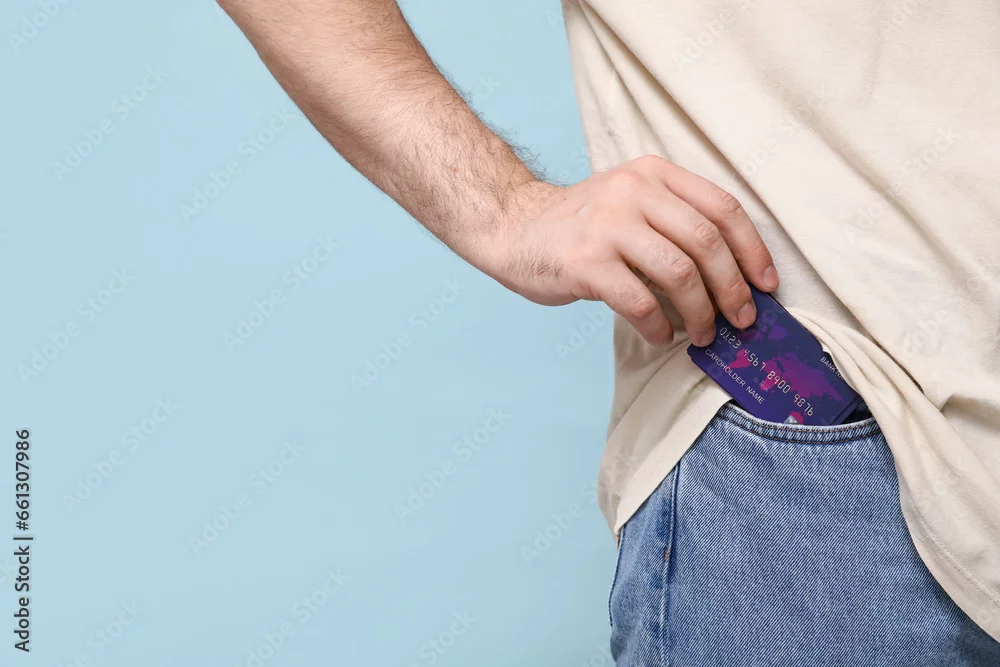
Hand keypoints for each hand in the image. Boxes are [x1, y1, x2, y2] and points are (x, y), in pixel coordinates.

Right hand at [477, 155, 778, 346]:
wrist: (514, 227)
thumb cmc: (581, 226)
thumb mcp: (630, 200)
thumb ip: (674, 221)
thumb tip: (732, 278)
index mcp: (654, 174)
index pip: (722, 208)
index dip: (753, 250)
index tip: (766, 286)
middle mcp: (633, 192)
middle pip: (706, 242)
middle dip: (733, 288)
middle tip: (741, 320)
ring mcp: (608, 226)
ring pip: (679, 273)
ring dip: (701, 313)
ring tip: (703, 334)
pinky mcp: (585, 262)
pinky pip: (639, 301)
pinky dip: (659, 326)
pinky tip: (661, 336)